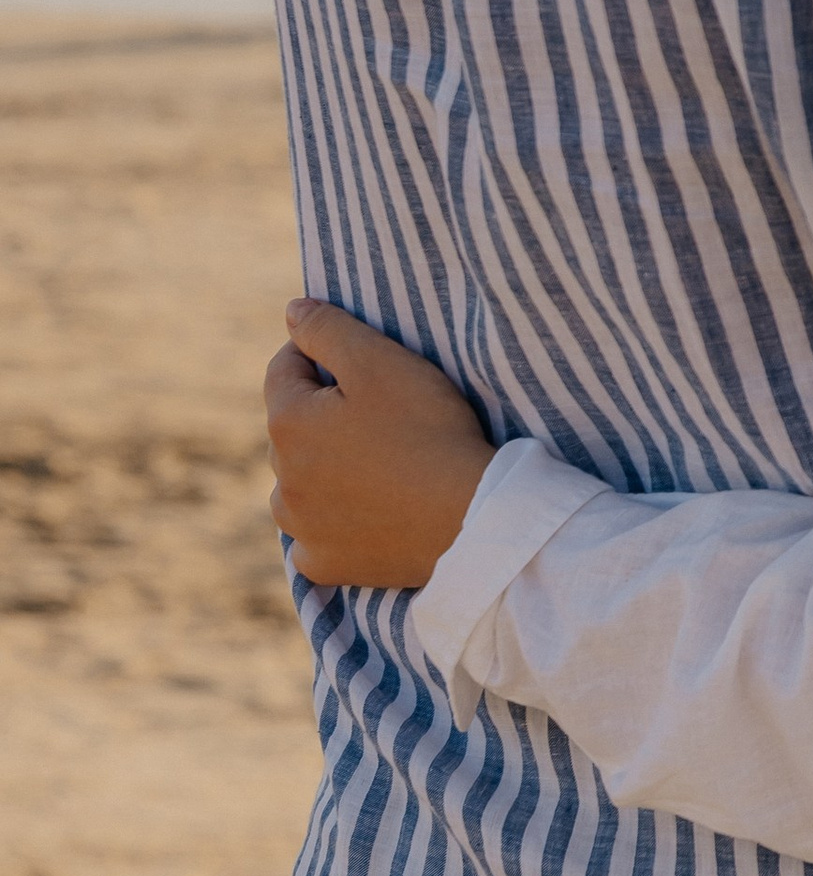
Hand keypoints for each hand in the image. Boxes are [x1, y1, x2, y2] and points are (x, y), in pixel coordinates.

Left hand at [266, 299, 496, 587]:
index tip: (365, 364)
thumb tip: (292, 312)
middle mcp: (280, 478)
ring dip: (324, 468)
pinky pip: (315, 535)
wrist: (469, 519)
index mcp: (287, 422)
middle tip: (385, 414)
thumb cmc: (427, 431)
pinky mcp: (324, 564)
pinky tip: (369, 512)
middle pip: (294, 427)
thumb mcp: (381, 362)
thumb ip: (328, 329)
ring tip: (380, 464)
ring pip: (300, 482)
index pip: (284, 368)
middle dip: (324, 413)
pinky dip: (334, 521)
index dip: (322, 355)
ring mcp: (300, 527)